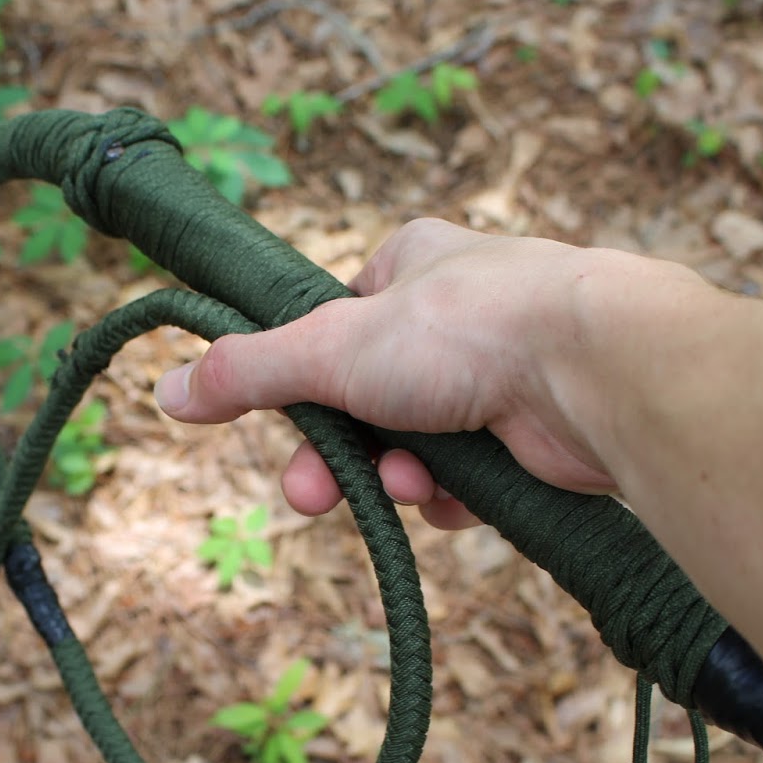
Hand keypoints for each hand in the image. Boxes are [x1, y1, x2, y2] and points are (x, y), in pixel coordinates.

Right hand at [153, 218, 618, 528]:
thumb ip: (248, 372)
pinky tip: (458, 497)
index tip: (280, 426)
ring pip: (416, 444)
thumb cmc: (468, 330)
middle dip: (339, 453)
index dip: (301, 384)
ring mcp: (497, 373)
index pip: (332, 328)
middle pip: (367, 398)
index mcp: (411, 265)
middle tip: (313, 496)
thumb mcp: (332, 348)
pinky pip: (469, 477)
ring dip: (398, 477)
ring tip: (413, 487)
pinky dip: (453, 494)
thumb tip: (167, 392)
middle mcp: (455, 313)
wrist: (595, 370)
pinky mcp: (532, 432)